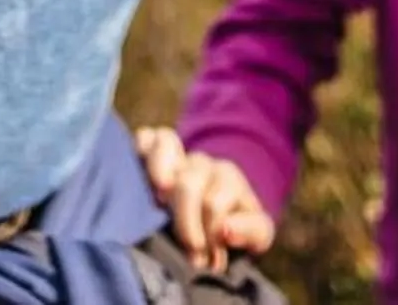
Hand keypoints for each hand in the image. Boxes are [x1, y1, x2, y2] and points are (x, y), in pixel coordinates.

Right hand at [135, 126, 274, 272]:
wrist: (220, 212)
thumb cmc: (235, 226)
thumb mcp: (257, 233)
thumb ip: (250, 231)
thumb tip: (226, 229)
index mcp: (228, 178)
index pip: (214, 204)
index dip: (210, 236)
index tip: (209, 260)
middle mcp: (201, 163)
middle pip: (187, 184)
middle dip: (186, 224)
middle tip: (189, 253)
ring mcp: (177, 154)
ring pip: (166, 146)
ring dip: (160, 172)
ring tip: (160, 203)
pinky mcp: (152, 150)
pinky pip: (145, 137)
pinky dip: (141, 149)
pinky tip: (141, 176)